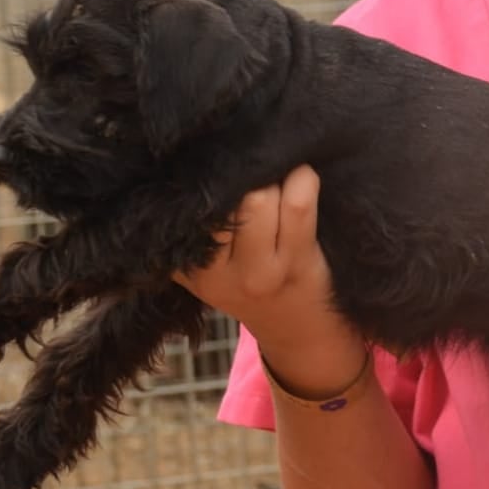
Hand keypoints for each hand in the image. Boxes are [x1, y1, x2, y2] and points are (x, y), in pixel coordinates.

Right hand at [173, 164, 364, 391]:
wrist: (299, 333)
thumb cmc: (254, 280)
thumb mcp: (210, 262)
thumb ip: (198, 223)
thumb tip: (196, 154)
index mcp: (185, 266)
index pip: (185, 203)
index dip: (205, 171)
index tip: (215, 157)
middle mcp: (215, 273)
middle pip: (222, 196)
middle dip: (244, 174)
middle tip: (255, 169)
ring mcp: (258, 272)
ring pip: (259, 196)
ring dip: (273, 176)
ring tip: (278, 176)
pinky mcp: (298, 265)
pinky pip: (298, 203)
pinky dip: (302, 179)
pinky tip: (303, 177)